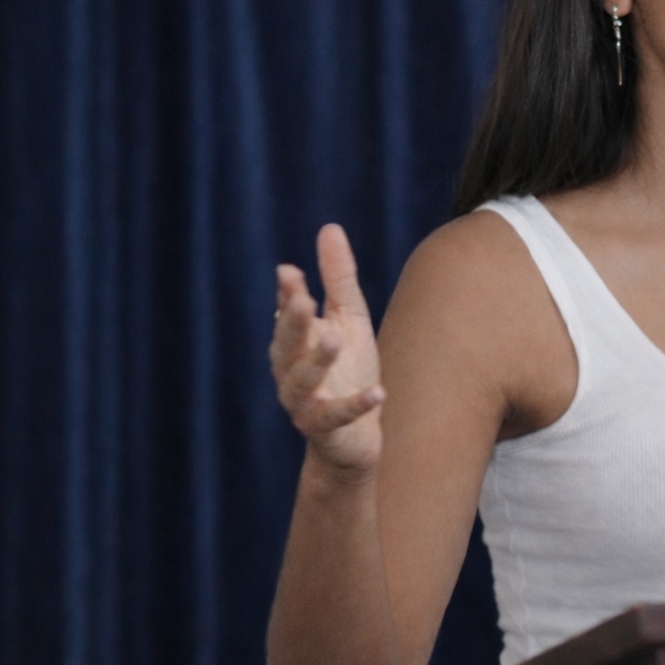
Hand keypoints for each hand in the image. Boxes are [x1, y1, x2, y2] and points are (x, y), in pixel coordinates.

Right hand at [270, 224, 385, 476]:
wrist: (353, 435)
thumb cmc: (348, 370)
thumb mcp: (349, 319)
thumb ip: (338, 279)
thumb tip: (329, 228)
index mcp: (294, 343)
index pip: (287, 314)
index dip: (287, 295)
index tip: (289, 272)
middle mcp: (290, 372)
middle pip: (286, 346)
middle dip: (292, 324)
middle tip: (302, 300)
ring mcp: (304, 404)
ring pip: (302, 382)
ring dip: (317, 361)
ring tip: (335, 337)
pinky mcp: (326, 430)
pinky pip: (337, 417)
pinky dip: (356, 405)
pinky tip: (378, 393)